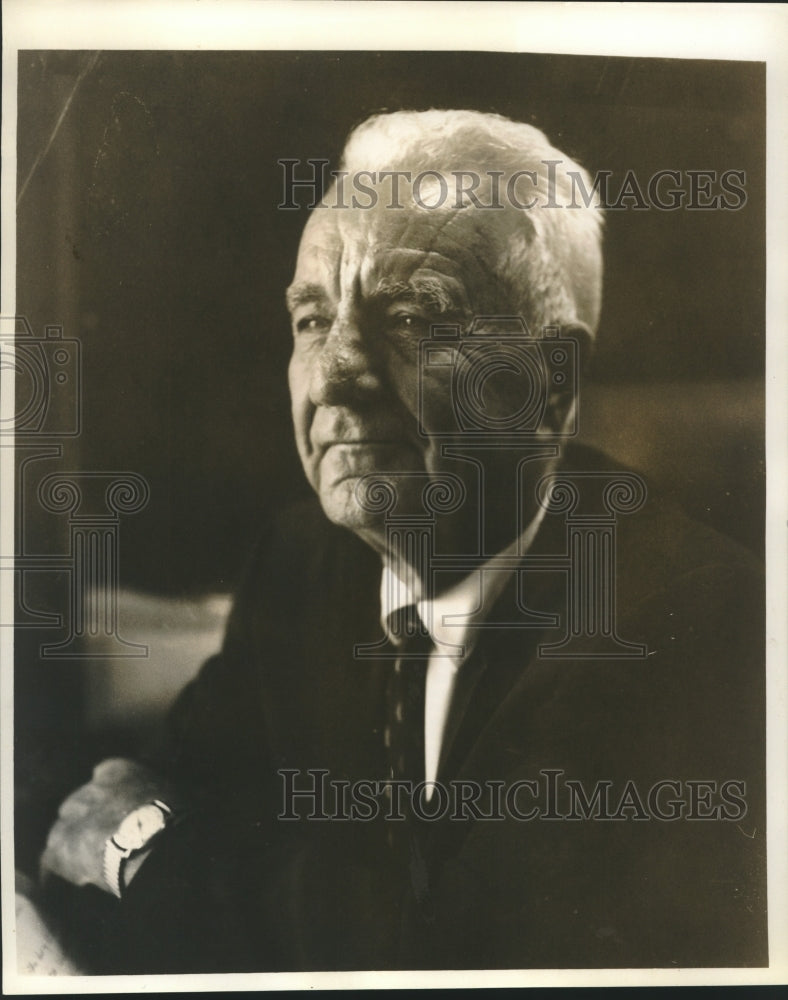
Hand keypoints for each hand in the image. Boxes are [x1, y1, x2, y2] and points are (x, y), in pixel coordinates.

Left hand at [40, 758, 173, 892]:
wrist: (156, 846)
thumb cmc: (172, 818)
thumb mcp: (168, 794)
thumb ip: (154, 793)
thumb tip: (161, 802)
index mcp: (117, 770)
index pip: (104, 775)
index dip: (109, 796)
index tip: (117, 809)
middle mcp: (90, 788)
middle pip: (78, 802)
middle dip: (86, 818)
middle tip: (102, 838)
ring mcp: (73, 817)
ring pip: (62, 830)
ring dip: (72, 844)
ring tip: (85, 861)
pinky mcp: (62, 847)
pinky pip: (52, 859)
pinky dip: (59, 869)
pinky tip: (69, 879)